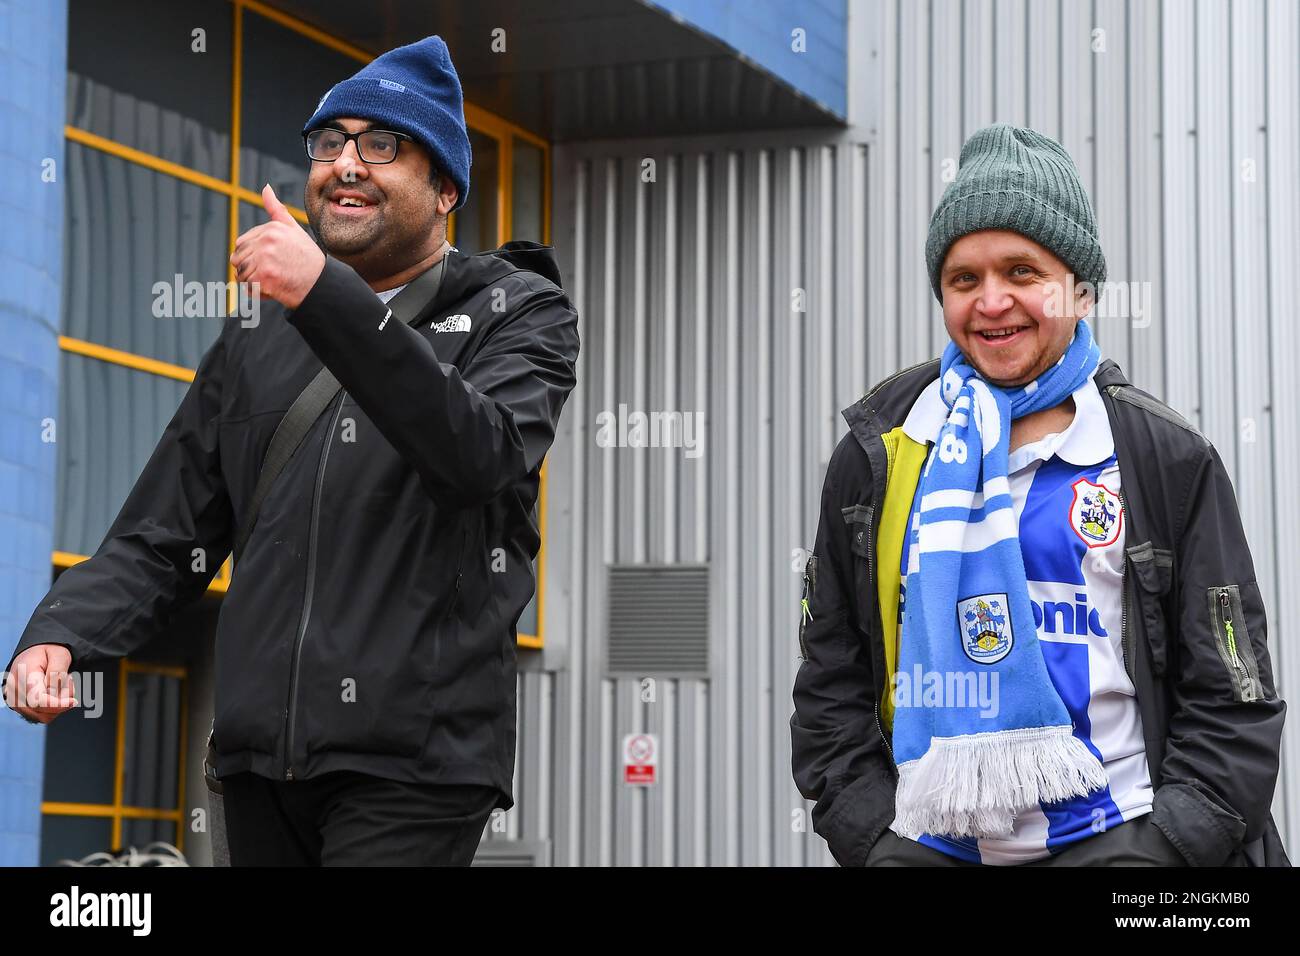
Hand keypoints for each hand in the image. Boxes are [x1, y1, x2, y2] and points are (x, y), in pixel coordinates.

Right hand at [4, 644, 77, 723]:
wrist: (36, 653)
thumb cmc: (49, 652)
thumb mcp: (59, 655)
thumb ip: (57, 674)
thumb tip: (53, 695)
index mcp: (23, 674)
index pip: (37, 699)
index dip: (57, 704)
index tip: (74, 701)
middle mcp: (14, 690)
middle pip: (41, 710)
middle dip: (62, 699)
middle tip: (68, 678)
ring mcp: (16, 701)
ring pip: (43, 716)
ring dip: (59, 704)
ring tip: (62, 684)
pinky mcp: (22, 708)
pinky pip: (43, 716)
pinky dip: (54, 708)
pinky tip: (56, 692)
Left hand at [229, 185, 326, 309]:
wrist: (320, 285)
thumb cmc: (308, 258)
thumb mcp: (293, 229)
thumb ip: (276, 209)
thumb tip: (265, 188)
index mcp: (271, 229)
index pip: (241, 244)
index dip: (252, 257)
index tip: (270, 262)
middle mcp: (267, 242)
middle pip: (238, 259)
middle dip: (249, 269)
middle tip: (270, 274)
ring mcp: (265, 260)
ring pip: (241, 274)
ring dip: (252, 281)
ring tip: (271, 281)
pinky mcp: (264, 278)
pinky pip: (247, 287)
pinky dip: (256, 292)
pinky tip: (271, 289)